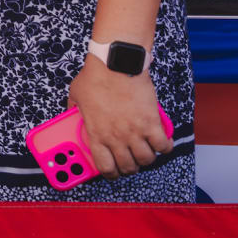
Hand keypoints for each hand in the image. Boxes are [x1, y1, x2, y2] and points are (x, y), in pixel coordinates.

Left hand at [67, 58, 171, 177]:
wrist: (116, 64)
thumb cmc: (96, 77)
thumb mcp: (76, 96)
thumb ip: (74, 110)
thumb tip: (72, 114)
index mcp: (96, 134)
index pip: (105, 167)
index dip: (111, 173)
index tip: (114, 171)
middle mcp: (116, 137)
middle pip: (128, 167)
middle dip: (131, 167)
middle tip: (132, 160)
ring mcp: (135, 132)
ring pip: (147, 159)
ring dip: (147, 158)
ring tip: (146, 151)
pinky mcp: (152, 122)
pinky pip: (164, 145)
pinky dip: (165, 146)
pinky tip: (162, 142)